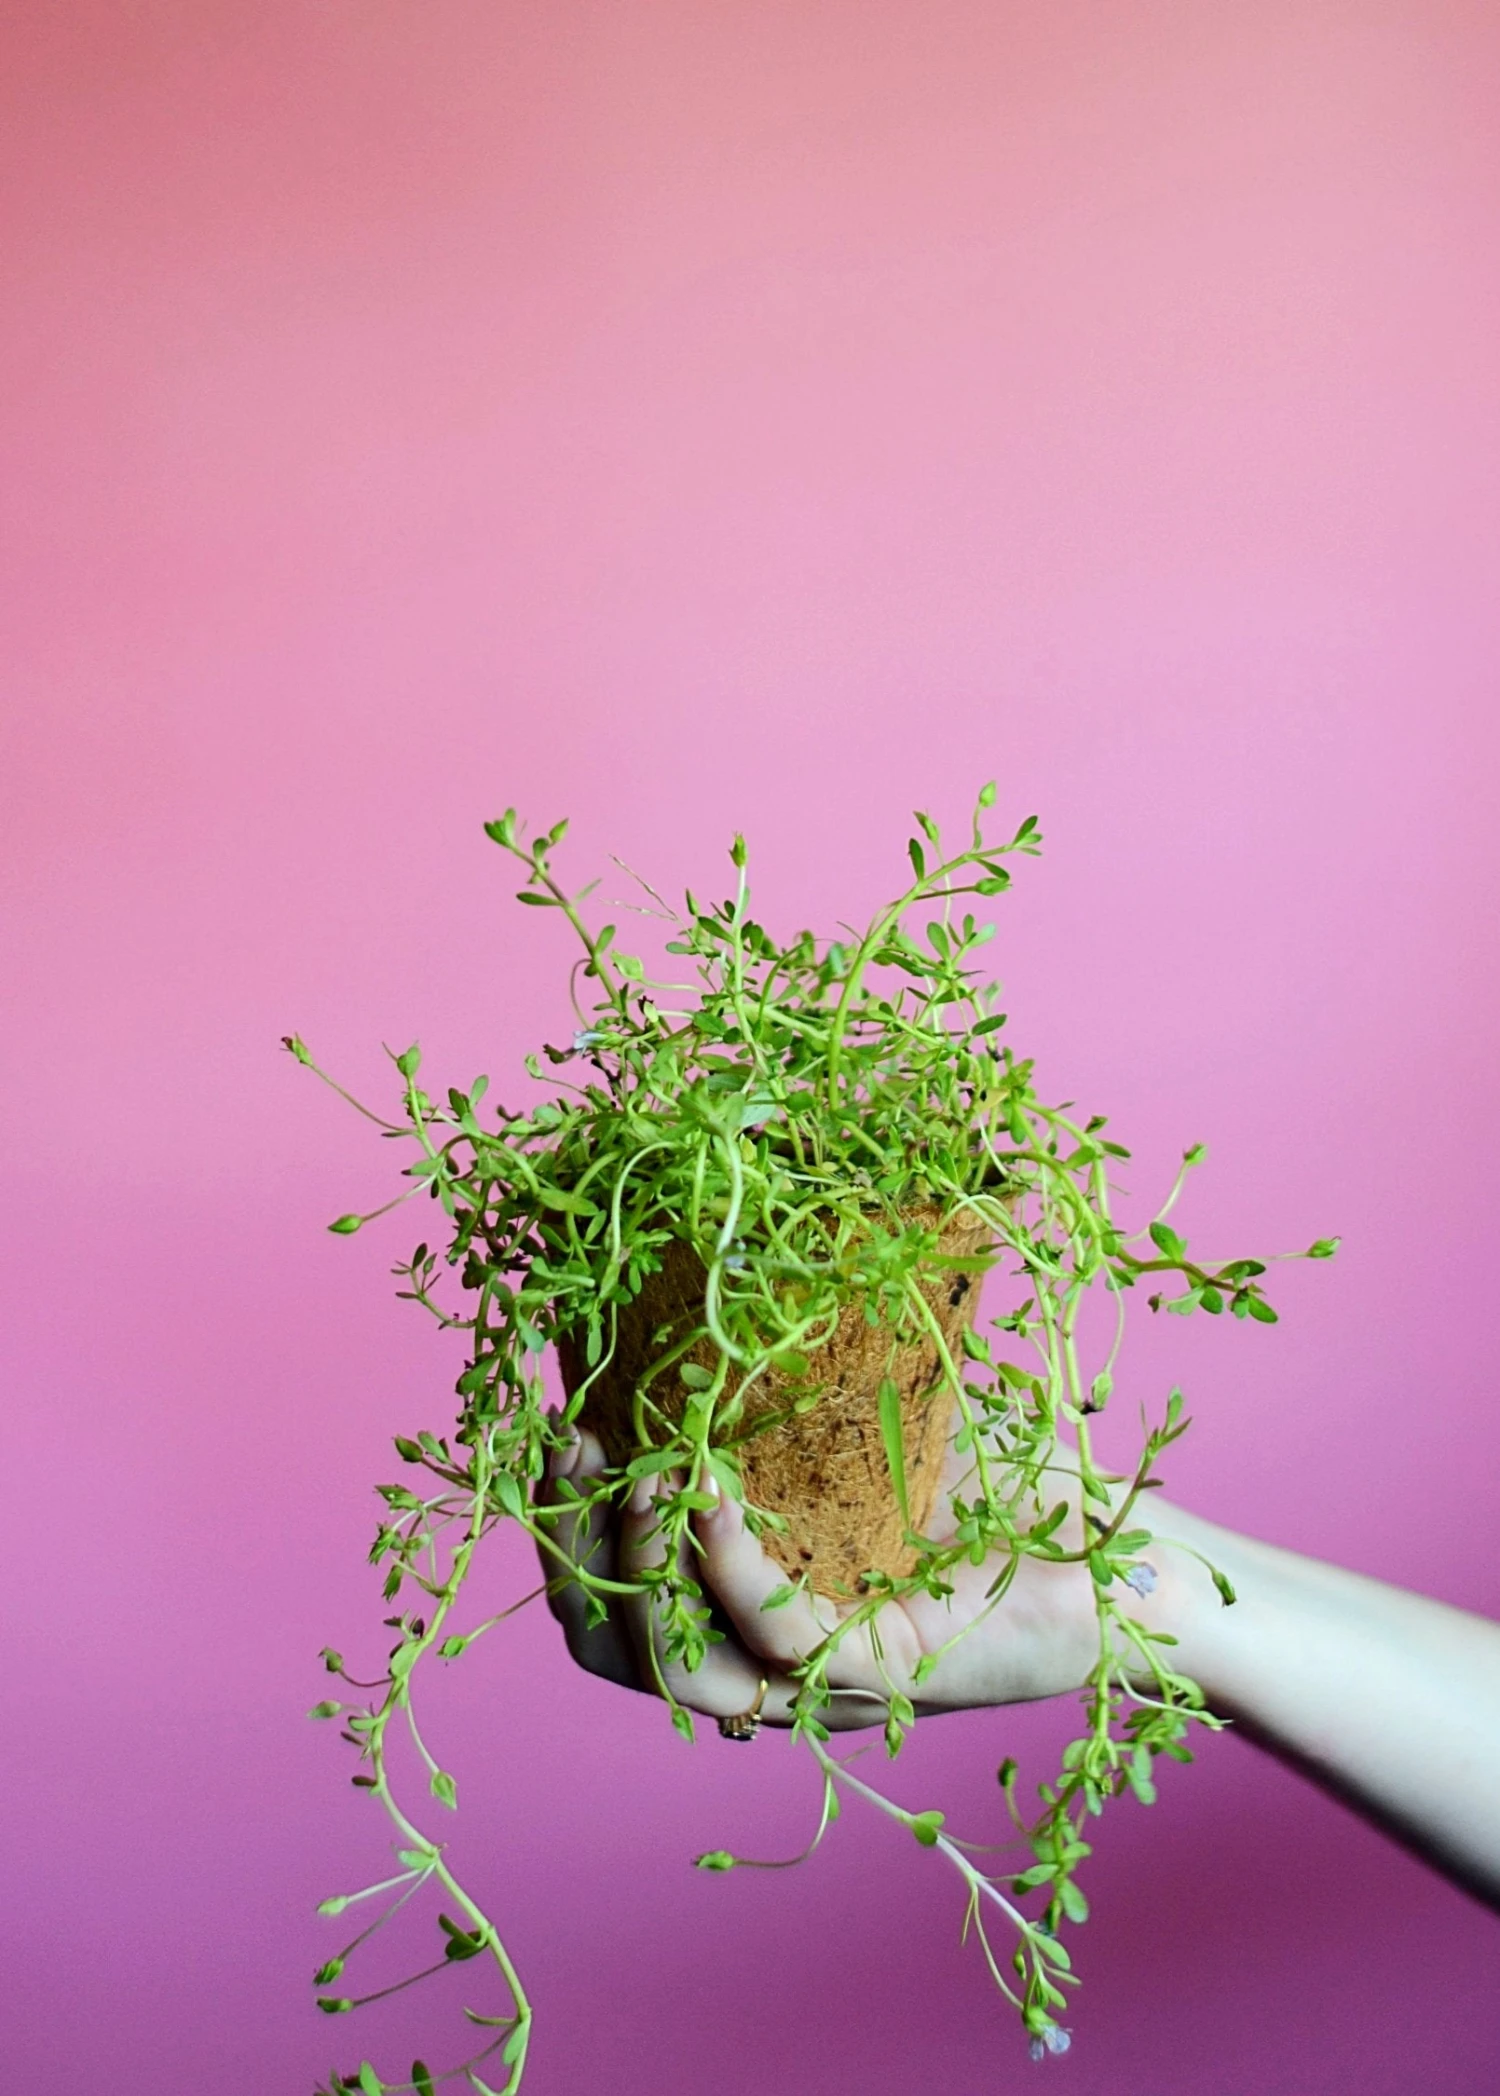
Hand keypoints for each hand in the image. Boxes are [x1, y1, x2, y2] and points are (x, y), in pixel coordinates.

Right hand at [537, 1421, 1109, 1730]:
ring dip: (638, 1561)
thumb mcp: (863, 1418)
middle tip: (574, 1443)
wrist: (1123, 1553)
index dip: (565, 1520)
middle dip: (573, 1546)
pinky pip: (775, 1637)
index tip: (558, 1417)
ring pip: (676, 1666)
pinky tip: (706, 1492)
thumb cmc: (996, 1489)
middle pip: (614, 1646)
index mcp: (747, 1604)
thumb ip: (787, 1371)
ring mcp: (823, 1678)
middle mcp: (769, 1658)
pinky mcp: (886, 1674)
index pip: (613, 1597)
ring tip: (643, 1469)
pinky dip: (726, 1566)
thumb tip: (709, 1250)